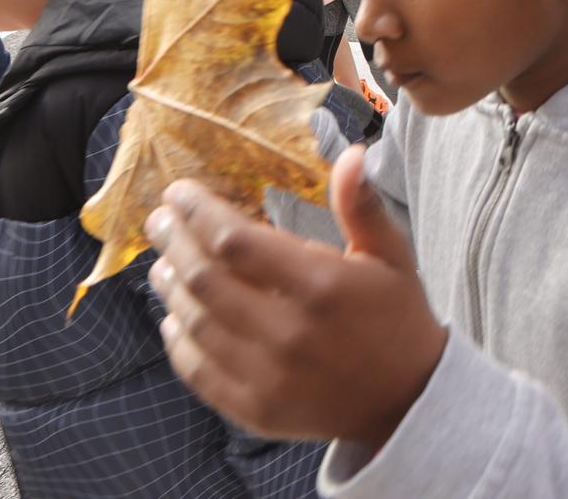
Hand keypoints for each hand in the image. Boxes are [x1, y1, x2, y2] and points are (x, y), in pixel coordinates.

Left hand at [148, 147, 447, 448]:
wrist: (408, 400)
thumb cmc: (397, 316)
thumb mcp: (391, 255)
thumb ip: (362, 206)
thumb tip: (351, 155)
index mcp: (322, 286)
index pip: (237, 241)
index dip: (199, 212)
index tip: (180, 192)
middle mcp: (290, 333)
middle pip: (205, 280)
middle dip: (173, 242)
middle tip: (160, 220)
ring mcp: (269, 378)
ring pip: (195, 324)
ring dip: (171, 287)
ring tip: (163, 262)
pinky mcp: (255, 411)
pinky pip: (198, 371)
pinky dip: (178, 340)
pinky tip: (175, 315)